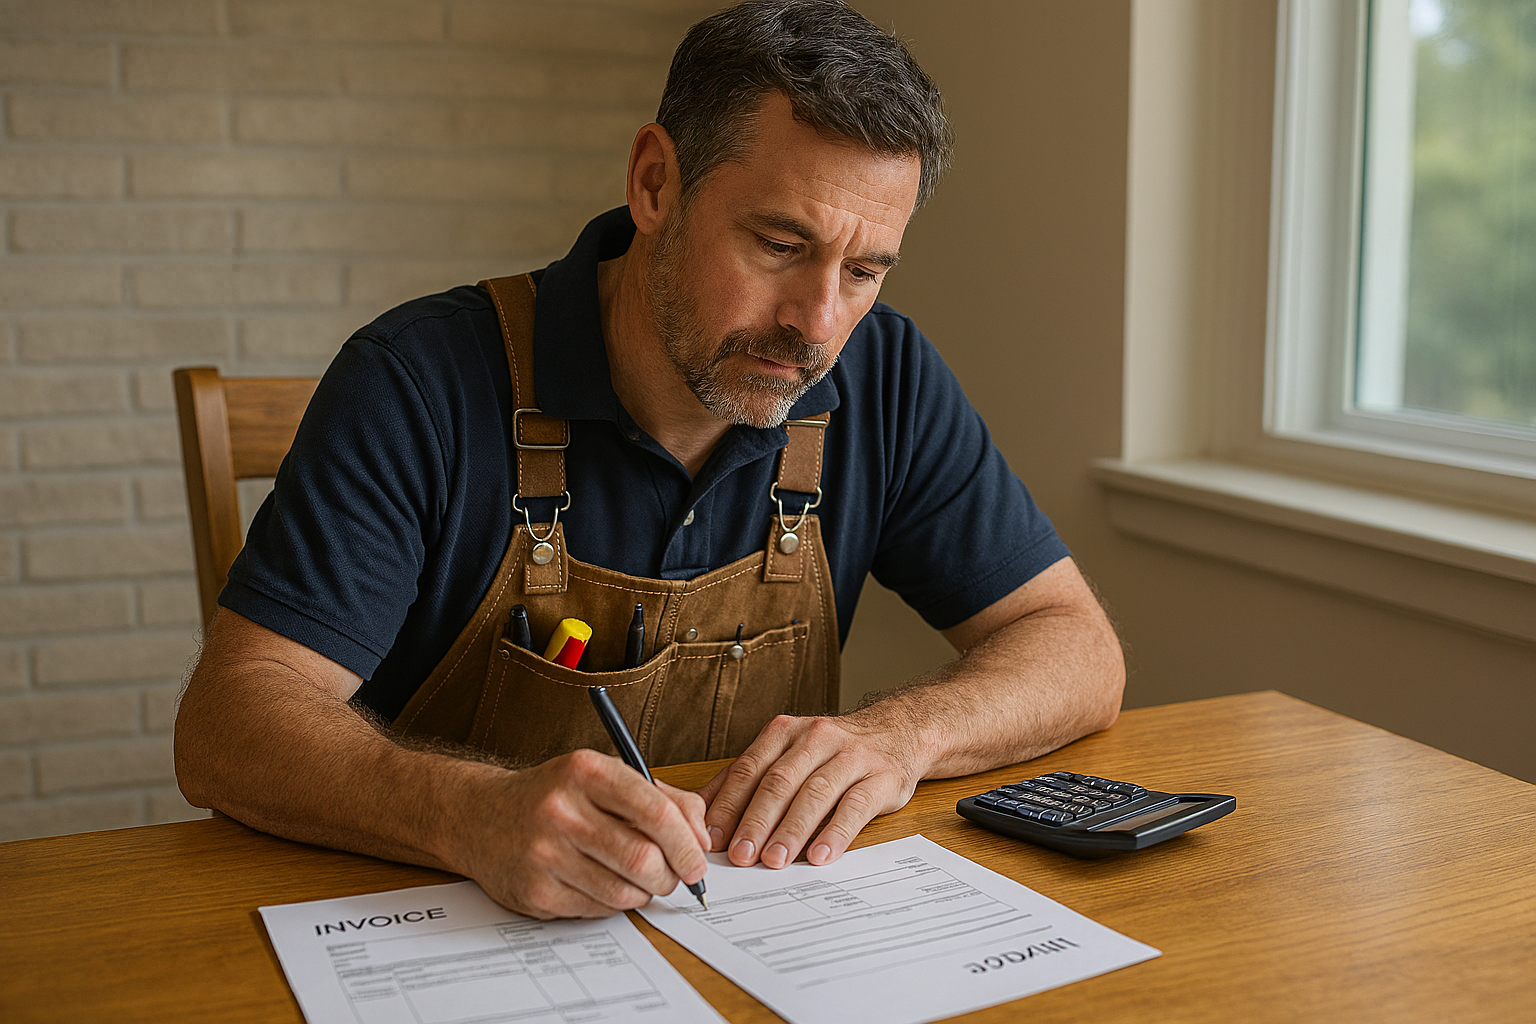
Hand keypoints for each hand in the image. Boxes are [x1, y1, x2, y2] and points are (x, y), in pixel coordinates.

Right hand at [458, 749, 709, 918]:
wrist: (480, 817)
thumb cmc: (556, 795)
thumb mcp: (605, 777)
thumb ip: (663, 798)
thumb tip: (702, 838)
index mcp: (585, 771)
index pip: (654, 810)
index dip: (686, 843)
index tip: (698, 862)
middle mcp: (561, 810)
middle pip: (643, 859)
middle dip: (670, 876)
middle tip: (673, 877)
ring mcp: (544, 853)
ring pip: (624, 891)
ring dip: (644, 893)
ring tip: (639, 880)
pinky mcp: (534, 892)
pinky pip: (597, 910)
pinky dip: (613, 904)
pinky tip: (602, 884)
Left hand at [698, 714, 924, 868]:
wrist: (898, 733)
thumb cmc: (832, 753)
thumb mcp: (789, 754)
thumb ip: (748, 779)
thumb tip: (701, 813)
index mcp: (785, 733)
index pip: (749, 770)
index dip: (729, 805)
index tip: (712, 839)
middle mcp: (816, 738)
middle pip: (779, 782)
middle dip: (756, 822)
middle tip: (740, 856)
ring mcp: (850, 756)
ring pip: (814, 793)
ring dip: (791, 830)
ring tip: (775, 861)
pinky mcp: (881, 777)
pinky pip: (855, 806)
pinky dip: (835, 833)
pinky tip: (820, 855)